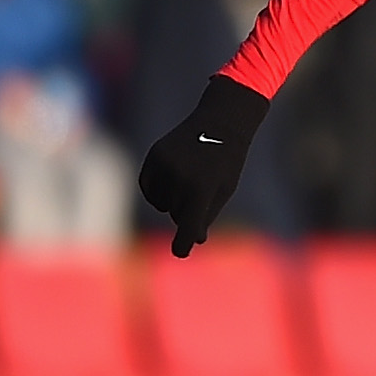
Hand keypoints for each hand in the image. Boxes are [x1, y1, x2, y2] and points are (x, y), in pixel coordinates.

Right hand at [138, 75, 268, 255]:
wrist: (219, 122)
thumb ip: (207, 214)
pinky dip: (157, 192)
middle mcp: (181, 176)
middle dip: (189, 210)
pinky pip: (148, 189)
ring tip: (191, 181)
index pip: (189, 221)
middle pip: (177, 214)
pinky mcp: (154, 157)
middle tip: (204, 189)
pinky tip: (170, 183)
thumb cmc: (227, 161)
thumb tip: (193, 239)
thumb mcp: (224, 189)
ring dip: (173, 201)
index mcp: (204, 187)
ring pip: (162, 203)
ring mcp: (165, 165)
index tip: (180, 253)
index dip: (184, 240)